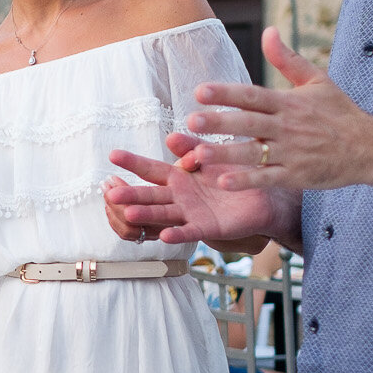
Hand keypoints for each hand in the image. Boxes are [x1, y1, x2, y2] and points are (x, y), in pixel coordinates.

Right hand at [103, 137, 278, 245]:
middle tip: (110, 191)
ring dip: (145, 214)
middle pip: (150, 195)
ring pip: (163, 214)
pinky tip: (165, 235)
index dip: (133, 162)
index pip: (151, 169)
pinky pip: (190, 232)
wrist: (262, 198)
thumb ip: (191, 146)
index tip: (113, 155)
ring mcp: (190, 214)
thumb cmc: (233, 175)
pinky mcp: (207, 228)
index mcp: (178, 178)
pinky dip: (177, 234)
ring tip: (128, 212)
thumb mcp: (210, 155)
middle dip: (130, 193)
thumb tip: (170, 137)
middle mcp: (179, 198)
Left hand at [178, 28, 372, 191]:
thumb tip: (268, 30)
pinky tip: (223, 181)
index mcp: (290, 102)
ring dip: (226, 153)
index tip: (200, 91)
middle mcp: (288, 126)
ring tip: (198, 154)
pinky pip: (267, 178)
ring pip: (254, 153)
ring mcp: (292, 152)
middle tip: (191, 121)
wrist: (371, 147)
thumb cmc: (340, 112)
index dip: (226, 93)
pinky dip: (246, 180)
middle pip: (249, 122)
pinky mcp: (297, 175)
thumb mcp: (317, 80)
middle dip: (220, 121)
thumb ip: (287, 59)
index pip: (253, 95)